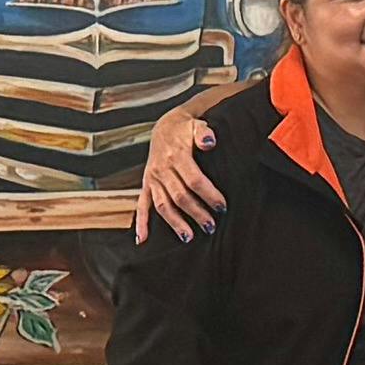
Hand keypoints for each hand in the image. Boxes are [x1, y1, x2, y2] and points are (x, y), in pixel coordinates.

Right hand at [135, 95, 226, 241]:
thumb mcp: (196, 126)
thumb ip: (204, 133)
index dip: (209, 194)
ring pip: (162, 205)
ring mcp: (152, 179)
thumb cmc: (186, 130)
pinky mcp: (146, 185)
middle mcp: (162, 170)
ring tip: (189, 237)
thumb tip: (210, 142)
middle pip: (180, 196)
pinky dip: (141, 222)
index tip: (222, 207)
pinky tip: (142, 239)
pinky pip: (141, 205)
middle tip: (211, 226)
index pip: (194, 180)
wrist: (165, 127)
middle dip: (196, 213)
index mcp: (176, 156)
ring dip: (175, 222)